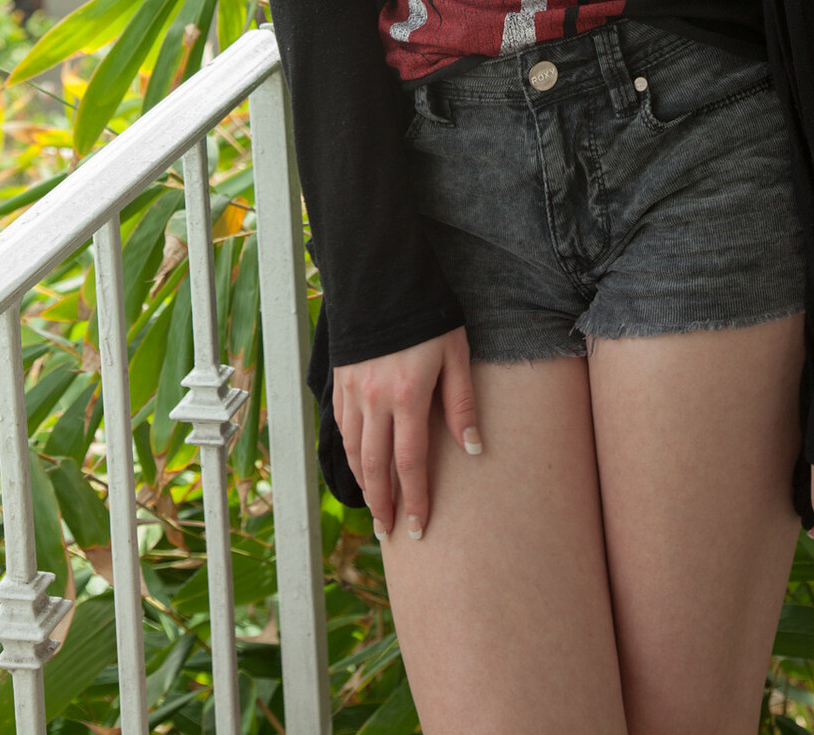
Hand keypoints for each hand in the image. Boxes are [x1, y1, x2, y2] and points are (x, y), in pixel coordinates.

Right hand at [333, 326, 481, 540]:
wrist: (383, 280)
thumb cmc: (429, 316)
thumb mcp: (456, 354)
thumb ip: (462, 403)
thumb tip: (473, 449)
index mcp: (407, 396)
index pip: (410, 462)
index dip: (415, 499)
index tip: (419, 528)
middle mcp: (374, 400)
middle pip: (376, 467)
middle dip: (384, 505)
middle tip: (391, 533)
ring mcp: (352, 392)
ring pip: (354, 451)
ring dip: (364, 485)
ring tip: (376, 509)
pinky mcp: (340, 382)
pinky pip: (341, 428)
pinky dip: (350, 453)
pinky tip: (358, 465)